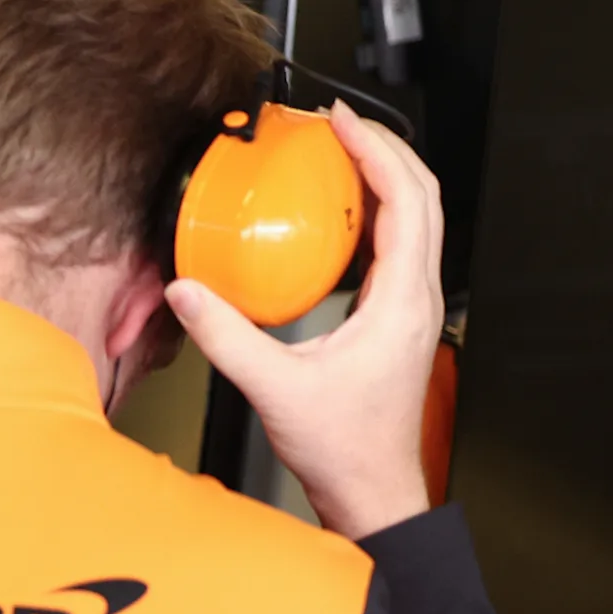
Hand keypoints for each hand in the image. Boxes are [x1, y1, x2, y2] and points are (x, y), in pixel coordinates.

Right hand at [165, 102, 443, 539]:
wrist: (372, 489)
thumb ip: (226, 336)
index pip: (406, 200)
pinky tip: (336, 220)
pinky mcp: (398, 318)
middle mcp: (420, 296)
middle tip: (338, 127)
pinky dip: (373, 217)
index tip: (341, 124)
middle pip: (422, 196)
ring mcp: (414, 306)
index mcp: (402, 301)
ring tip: (339, 158)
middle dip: (383, 150)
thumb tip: (189, 292)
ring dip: (383, 180)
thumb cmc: (344, 448)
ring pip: (416, 219)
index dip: (375, 151)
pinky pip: (397, 248)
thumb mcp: (274, 388)